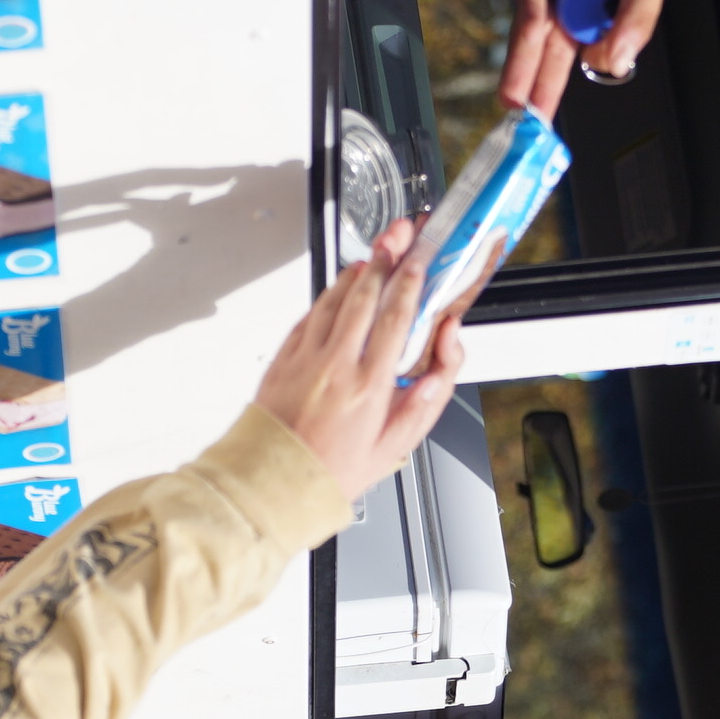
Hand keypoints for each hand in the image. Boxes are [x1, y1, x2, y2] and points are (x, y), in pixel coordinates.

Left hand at [253, 222, 473, 503]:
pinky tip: (340, 285)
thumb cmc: (333, 469)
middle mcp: (336, 365)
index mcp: (369, 386)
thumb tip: (445, 351)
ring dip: (358, 270)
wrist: (274, 483)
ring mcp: (306, 357)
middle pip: (366, 295)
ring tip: (376, 252)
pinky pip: (310, 312)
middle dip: (387, 258)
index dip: (411, 282)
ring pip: (335, 297)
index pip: (396, 317)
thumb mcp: (397, 444)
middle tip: (401, 235)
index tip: (420, 263)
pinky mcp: (283, 357)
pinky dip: (329, 293)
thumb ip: (429, 394)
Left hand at [503, 0, 678, 117]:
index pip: (597, 47)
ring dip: (527, 74)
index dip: (589, 72)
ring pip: (538, 36)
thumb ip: (636, 17)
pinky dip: (525, 35)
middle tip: (532, 132)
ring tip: (520, 112)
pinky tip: (521, 65)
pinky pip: (529, 2)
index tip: (581, 95)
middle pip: (559, 51)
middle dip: (545, 90)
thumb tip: (618, 61)